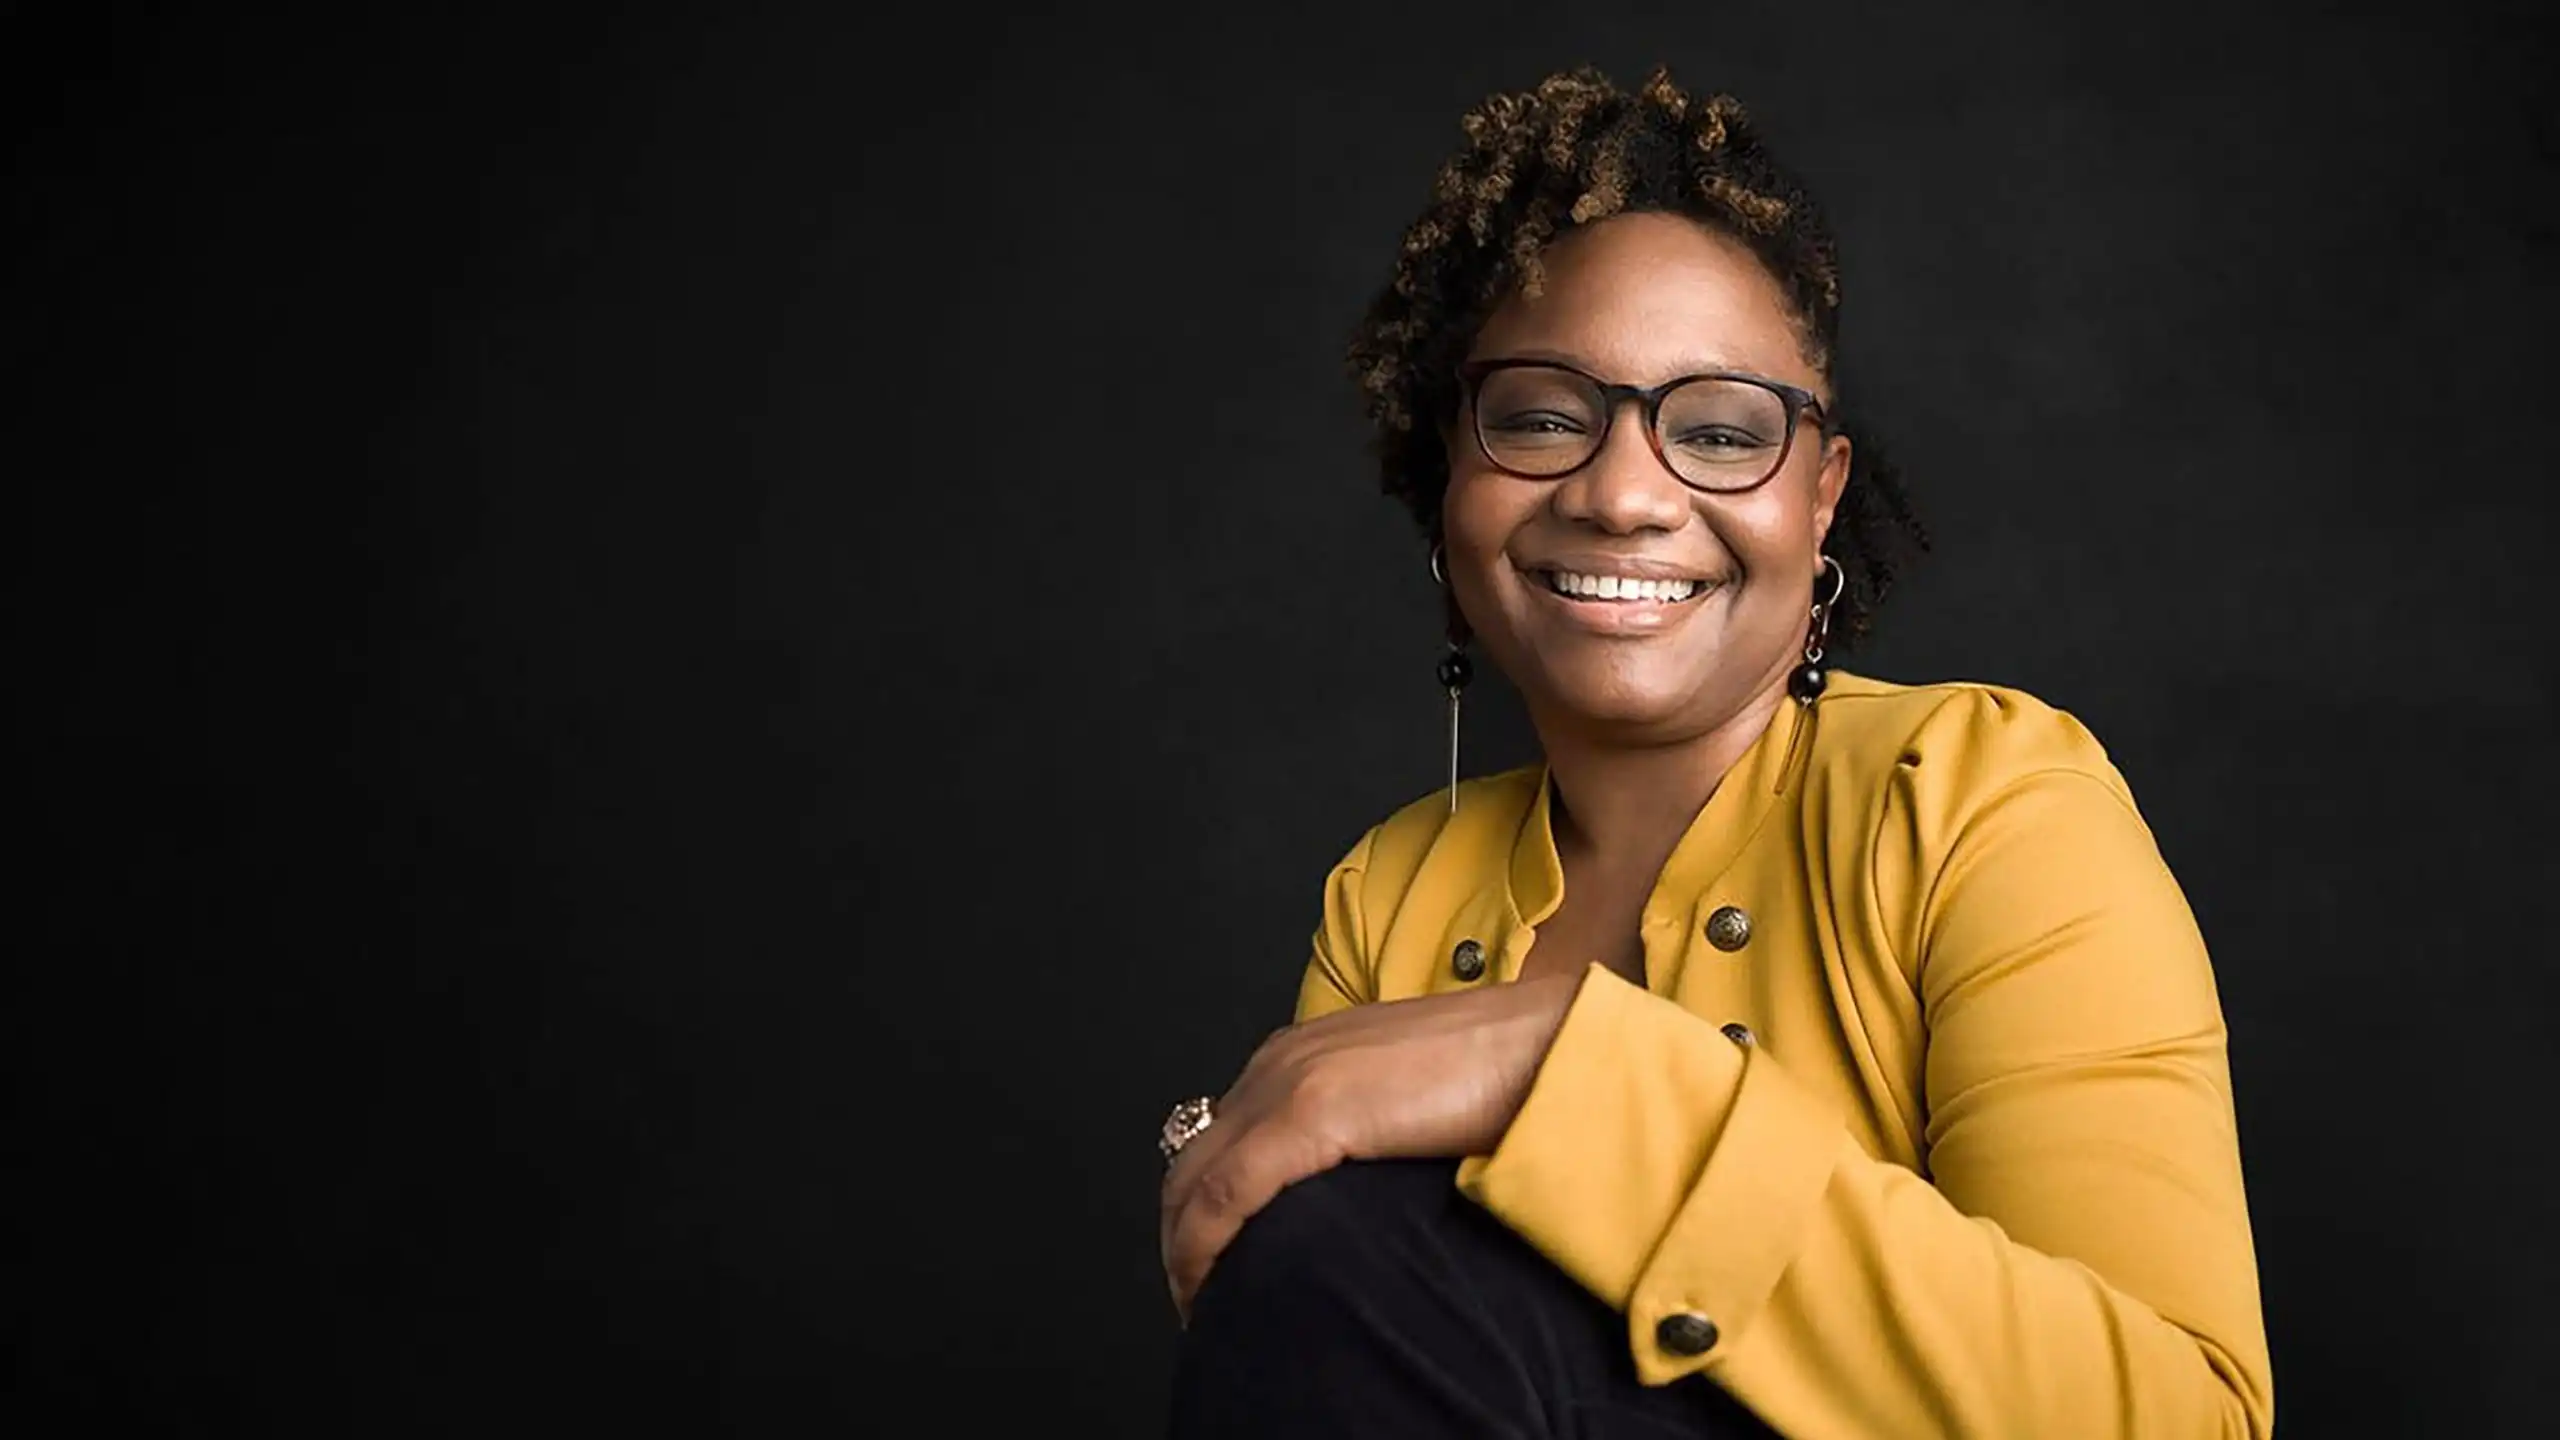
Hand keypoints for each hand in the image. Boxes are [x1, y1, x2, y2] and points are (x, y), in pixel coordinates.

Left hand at [1158, 970, 1581, 1321]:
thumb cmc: (1501, 1076)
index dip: (1201, 1207)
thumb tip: (1349, 1193)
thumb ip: (1364, 1130)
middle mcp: (1280, 1061)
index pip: (1219, 1137)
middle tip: (1199, 1297)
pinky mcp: (1308, 1115)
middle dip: (1181, 1235)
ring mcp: (1289, 1084)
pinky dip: (1203, 1247)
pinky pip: (1226, 1195)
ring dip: (1185, 1250)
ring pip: (1194, 1181)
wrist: (1545, 1046)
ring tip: (1204, 1305)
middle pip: (1191, 1161)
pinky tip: (1210, 1288)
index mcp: (1301, 1053)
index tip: (1212, 1263)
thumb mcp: (1406, 1101)